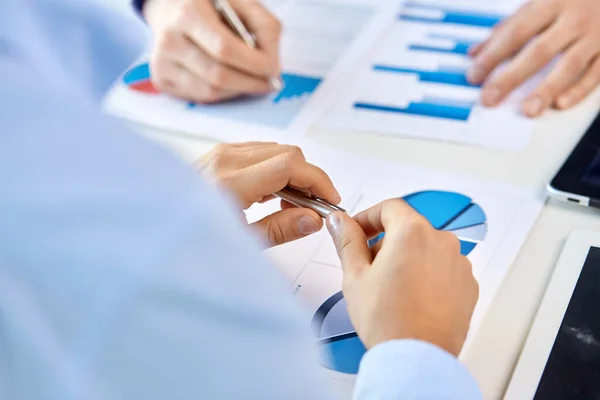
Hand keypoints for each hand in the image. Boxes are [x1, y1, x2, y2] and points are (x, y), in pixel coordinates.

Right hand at [144, 0, 281, 102]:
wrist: (170, 8)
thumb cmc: (210, 6)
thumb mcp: (241, 2)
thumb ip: (264, 27)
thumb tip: (272, 66)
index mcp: (189, 12)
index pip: (224, 49)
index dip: (253, 64)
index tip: (273, 70)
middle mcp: (169, 39)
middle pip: (218, 75)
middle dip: (250, 83)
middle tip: (269, 82)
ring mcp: (162, 62)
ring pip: (210, 91)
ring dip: (239, 90)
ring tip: (252, 80)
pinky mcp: (162, 79)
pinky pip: (201, 98)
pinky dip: (223, 93)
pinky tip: (231, 81)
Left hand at [198, 142, 340, 246]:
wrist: (153, 226)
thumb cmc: (190, 239)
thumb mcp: (238, 243)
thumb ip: (279, 229)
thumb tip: (313, 219)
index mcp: (230, 181)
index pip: (291, 165)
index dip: (318, 180)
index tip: (330, 200)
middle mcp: (226, 158)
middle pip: (287, 153)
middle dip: (308, 178)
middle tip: (313, 208)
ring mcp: (220, 152)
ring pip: (275, 150)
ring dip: (292, 174)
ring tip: (291, 206)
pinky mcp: (218, 154)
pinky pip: (259, 152)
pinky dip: (275, 169)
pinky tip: (271, 196)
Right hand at [326, 200, 477, 355]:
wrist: (417, 357)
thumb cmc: (388, 321)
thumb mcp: (355, 276)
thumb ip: (347, 240)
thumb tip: (340, 221)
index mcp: (412, 232)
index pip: (389, 207)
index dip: (368, 217)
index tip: (358, 231)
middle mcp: (441, 242)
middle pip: (409, 228)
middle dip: (387, 241)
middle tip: (369, 267)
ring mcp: (459, 264)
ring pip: (427, 248)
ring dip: (408, 258)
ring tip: (392, 288)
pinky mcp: (468, 284)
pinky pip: (444, 268)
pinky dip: (428, 275)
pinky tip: (412, 297)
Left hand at [467, 0, 599, 116]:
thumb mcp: (539, 3)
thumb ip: (508, 28)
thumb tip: (476, 53)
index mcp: (551, 2)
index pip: (516, 32)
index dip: (493, 55)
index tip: (474, 76)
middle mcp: (574, 18)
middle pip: (539, 51)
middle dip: (511, 77)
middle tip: (490, 98)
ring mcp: (595, 35)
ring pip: (569, 65)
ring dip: (547, 89)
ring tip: (528, 110)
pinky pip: (596, 73)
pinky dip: (579, 90)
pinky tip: (561, 104)